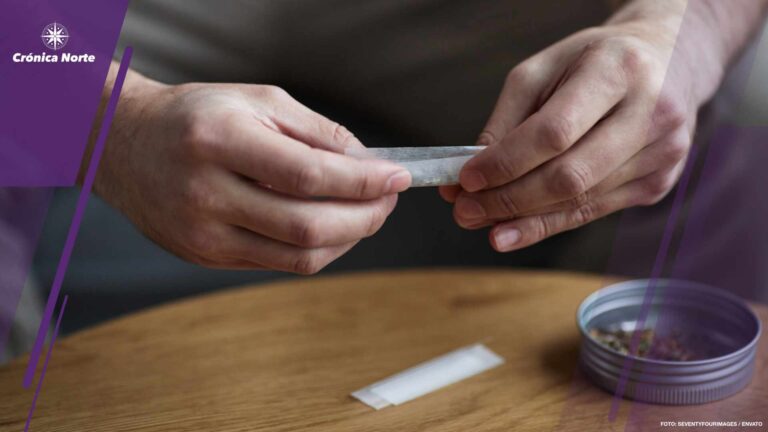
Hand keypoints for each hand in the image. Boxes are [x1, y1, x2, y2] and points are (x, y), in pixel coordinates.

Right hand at [95, 78, 410, 272]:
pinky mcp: (205, 257)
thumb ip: (316, 132)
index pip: (309, 176)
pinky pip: (279, 263)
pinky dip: (317, 249)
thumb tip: (366, 165)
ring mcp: (203, 233)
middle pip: (307, 226)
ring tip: (366, 214)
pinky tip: (332, 227)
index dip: (363, 182)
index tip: (397, 177)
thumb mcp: (257, 101)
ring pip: (298, 256)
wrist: (123, 144)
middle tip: (387, 200)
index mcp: (219, 141)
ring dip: (348, 239)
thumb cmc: (195, 115)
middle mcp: (206, 193)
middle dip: (364, 217)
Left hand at [442, 13, 700, 251]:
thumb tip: (468, 177)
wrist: (668, 59)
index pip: (554, 132)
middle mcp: (652, 112)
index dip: (506, 163)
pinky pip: (595, 211)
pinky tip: (518, 229)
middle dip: (510, 201)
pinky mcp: (660, 181)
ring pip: (582, 202)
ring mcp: (663, 152)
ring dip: (525, 220)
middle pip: (570, 176)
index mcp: (618, 70)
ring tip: (484, 226)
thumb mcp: (542, 71)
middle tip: (466, 213)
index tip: (466, 180)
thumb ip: (505, 122)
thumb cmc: (592, 61)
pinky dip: (551, 222)